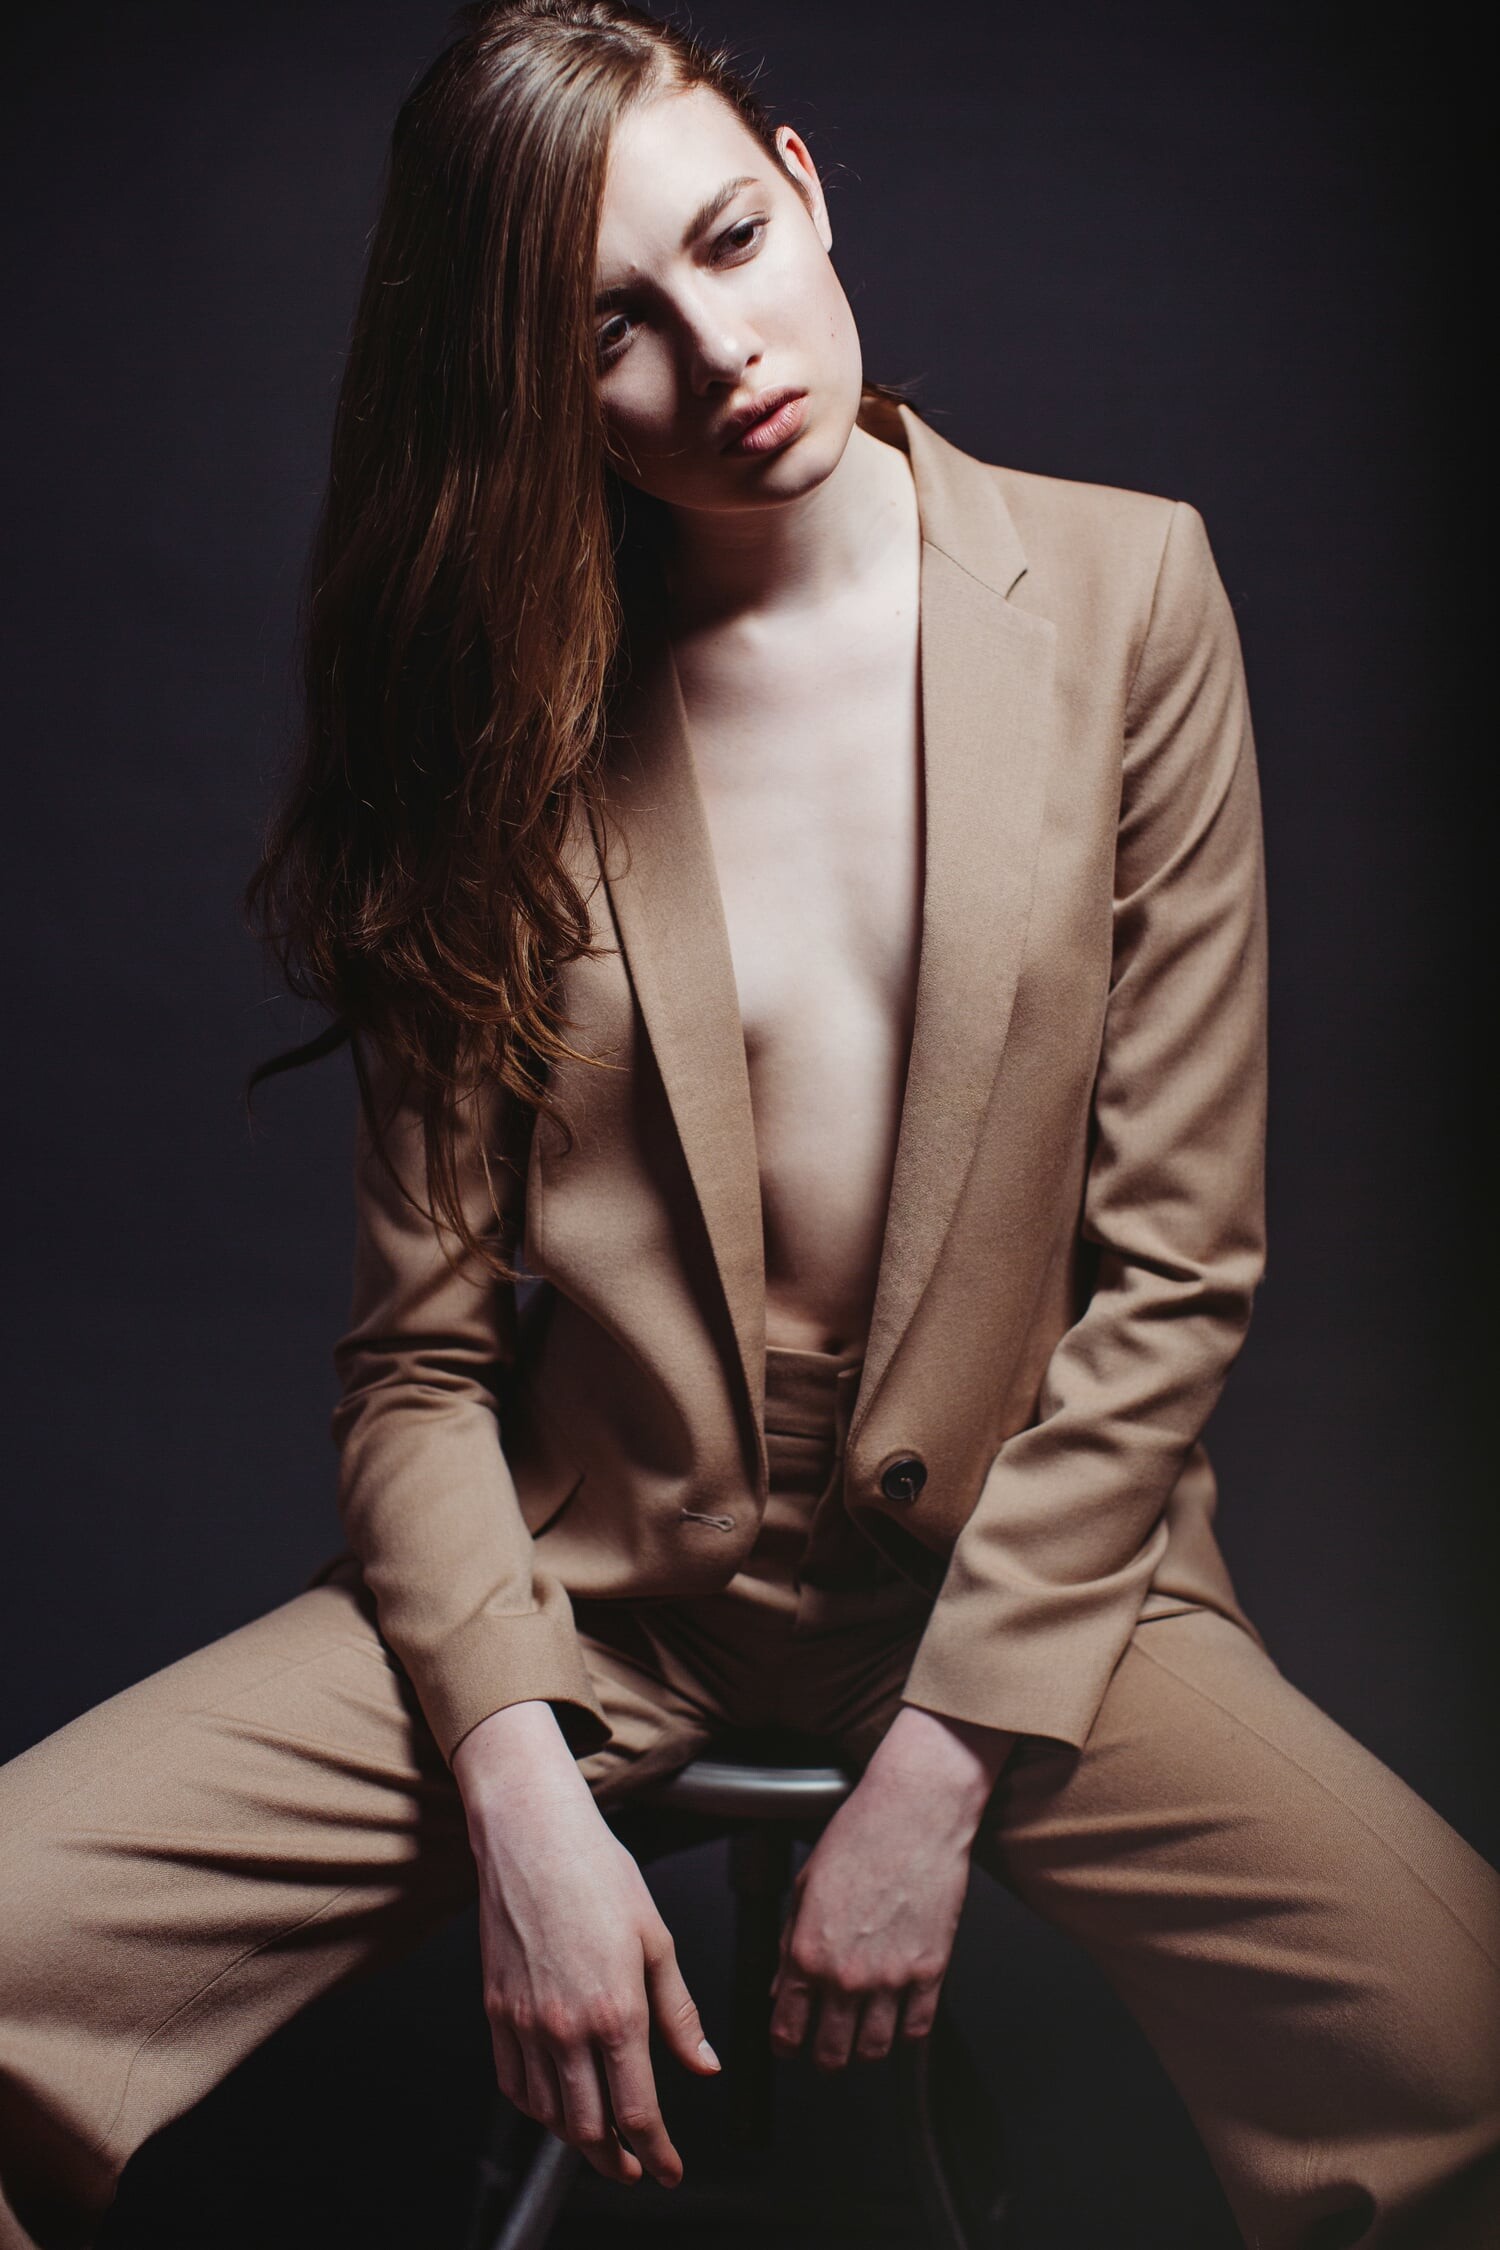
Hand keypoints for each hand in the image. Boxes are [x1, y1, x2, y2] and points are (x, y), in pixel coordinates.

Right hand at [453, 1701, 721, 2187]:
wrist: (532, 1834)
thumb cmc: (597, 1872)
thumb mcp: (657, 1938)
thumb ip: (679, 2012)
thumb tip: (703, 2064)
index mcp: (616, 2011)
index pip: (638, 2111)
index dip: (658, 2153)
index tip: (670, 2170)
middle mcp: (566, 2028)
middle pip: (589, 2128)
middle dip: (617, 2159)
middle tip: (638, 2164)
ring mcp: (524, 2023)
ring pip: (548, 2114)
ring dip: (576, 2139)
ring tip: (600, 2138)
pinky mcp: (495, 2010)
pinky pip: (512, 2083)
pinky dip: (536, 2108)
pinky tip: (553, 2102)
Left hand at [768, 1705, 1013, 2070]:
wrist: (914, 1812)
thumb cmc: (859, 1835)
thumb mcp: (805, 1885)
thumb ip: (789, 1942)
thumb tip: (780, 1986)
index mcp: (807, 1952)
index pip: (787, 2028)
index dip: (784, 2044)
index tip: (789, 2044)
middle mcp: (846, 1974)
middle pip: (831, 2054)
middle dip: (823, 2057)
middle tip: (825, 2048)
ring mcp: (891, 1977)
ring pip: (874, 2051)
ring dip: (864, 2051)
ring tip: (861, 2037)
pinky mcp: (931, 1971)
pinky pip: (917, 2030)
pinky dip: (905, 2035)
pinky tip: (898, 2020)